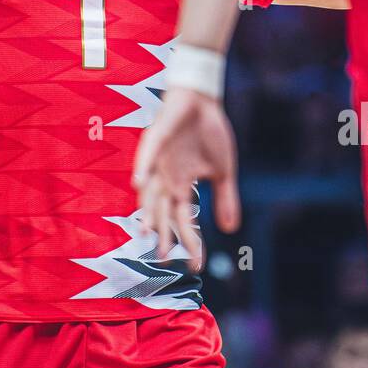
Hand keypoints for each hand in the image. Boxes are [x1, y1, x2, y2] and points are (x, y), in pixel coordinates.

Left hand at [133, 86, 241, 269]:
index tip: (197, 266)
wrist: (203, 100)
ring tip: (145, 232)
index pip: (184, 220)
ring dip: (146, 209)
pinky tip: (137, 183)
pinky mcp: (156, 138)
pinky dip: (143, 168)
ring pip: (150, 189)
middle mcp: (166, 177)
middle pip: (162, 211)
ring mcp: (159, 159)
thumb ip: (224, 199)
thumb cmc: (209, 134)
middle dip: (163, 235)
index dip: (190, 242)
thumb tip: (230, 230)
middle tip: (163, 260)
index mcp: (182, 185)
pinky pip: (148, 155)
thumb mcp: (223, 171)